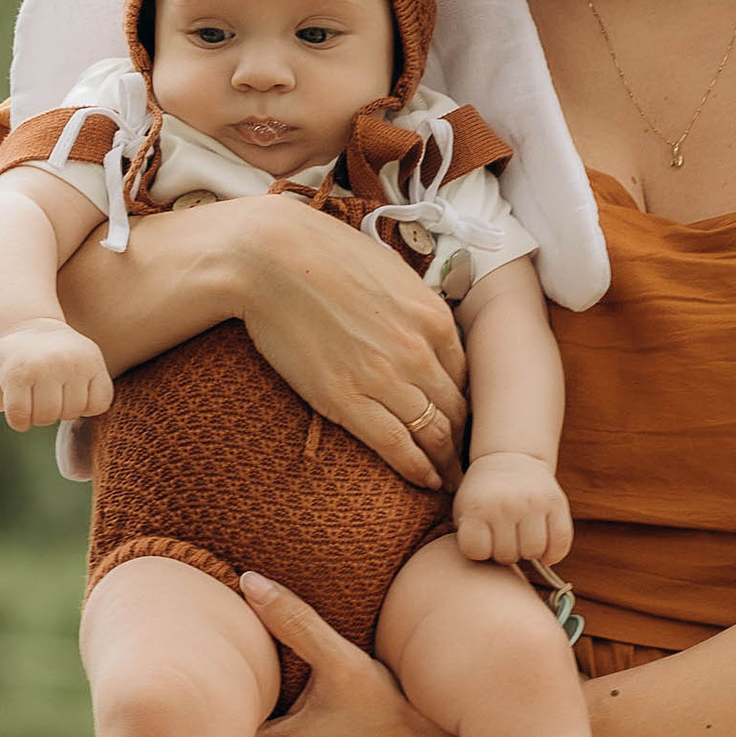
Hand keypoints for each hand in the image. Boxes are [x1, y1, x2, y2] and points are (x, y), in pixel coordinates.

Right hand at [0, 317, 113, 432]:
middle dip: (59, 411)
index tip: (72, 393)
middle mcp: (68, 362)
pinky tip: (19, 413)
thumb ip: (92, 386)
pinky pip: (20, 416)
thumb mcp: (85, 358)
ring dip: (38, 417)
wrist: (22, 325)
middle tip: (49, 395)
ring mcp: (41, 368)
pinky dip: (19, 422)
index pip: (99, 404)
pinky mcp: (15, 375)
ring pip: (46, 417)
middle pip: (71, 412)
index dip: (85, 406)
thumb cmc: (57, 354)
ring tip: (35, 401)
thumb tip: (79, 415)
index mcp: (90, 359)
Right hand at [228, 206, 467, 491]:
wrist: (269, 259)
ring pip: (433, 433)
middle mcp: (418, 351)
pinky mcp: (346, 400)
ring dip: (446, 462)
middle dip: (463, 440)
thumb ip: (415, 305)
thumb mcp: (390, 272)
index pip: (465, 375)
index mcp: (433, 317)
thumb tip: (425, 325)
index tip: (462, 421)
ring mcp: (384, 378)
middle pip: (456, 409)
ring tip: (450, 480)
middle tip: (464, 460)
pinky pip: (396, 446)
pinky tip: (425, 481)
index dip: (466, 403)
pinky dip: (417, 469)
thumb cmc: (323, 255)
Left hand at [232, 574, 461, 736]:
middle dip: (229, 695)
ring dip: (245, 715)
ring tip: (257, 678)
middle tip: (237, 658)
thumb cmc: (387, 710)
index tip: (225, 654)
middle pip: (220, 730)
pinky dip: (259, 733)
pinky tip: (276, 705)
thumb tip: (248, 580)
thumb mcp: (341, 661)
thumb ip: (293, 621)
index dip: (215, 680)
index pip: (210, 716)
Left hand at [453, 452, 571, 567]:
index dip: (479, 551)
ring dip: (528, 551)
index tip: (481, 538)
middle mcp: (505, 503)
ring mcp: (533, 502)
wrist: (509, 459)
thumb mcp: (465, 511)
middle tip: (502, 536)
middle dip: (504, 551)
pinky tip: (545, 550)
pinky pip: (561, 542)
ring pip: (534, 551)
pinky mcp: (557, 502)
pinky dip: (554, 553)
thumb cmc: (483, 495)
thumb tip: (493, 581)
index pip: (477, 552)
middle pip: (507, 555)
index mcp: (477, 506)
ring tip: (520, 538)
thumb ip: (471, 540)